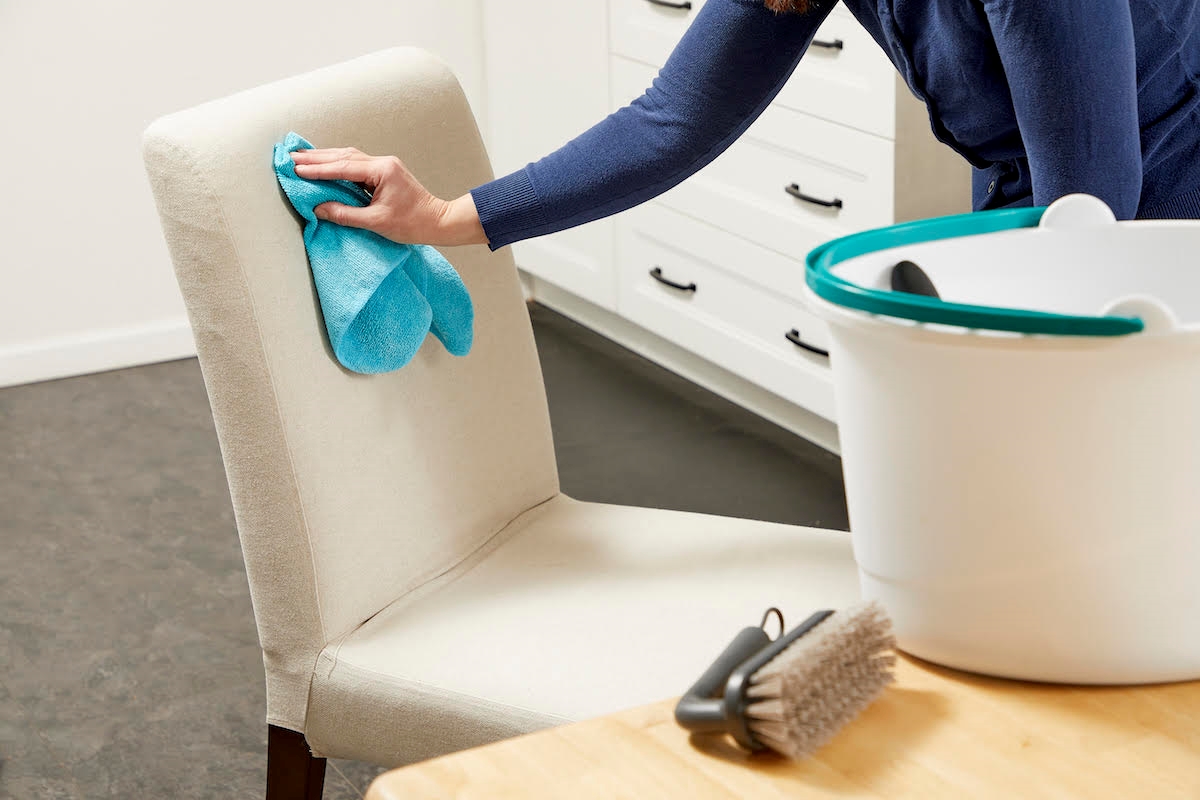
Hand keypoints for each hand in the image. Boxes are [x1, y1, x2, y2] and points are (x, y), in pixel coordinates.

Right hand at [290, 147, 487, 246]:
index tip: (296, 169)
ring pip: (348, 157)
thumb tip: (319, 209)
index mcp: (382, 171)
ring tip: (301, 159)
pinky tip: (324, 165)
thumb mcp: (376, 222)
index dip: (317, 169)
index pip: (342, 167)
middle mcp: (382, 162)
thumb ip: (345, 214)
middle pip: (343, 155)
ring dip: (324, 158)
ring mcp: (384, 165)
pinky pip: (355, 164)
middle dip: (316, 157)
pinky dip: (337, 164)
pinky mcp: (384, 172)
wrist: (438, 222)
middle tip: (290, 157)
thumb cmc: (412, 224)